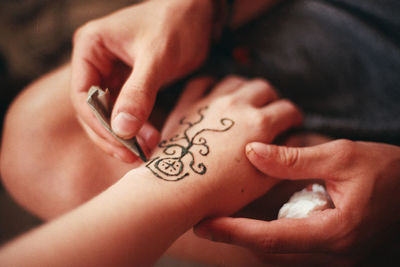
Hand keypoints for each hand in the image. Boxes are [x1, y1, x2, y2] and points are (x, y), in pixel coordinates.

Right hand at [70, 0, 213, 161]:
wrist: (200, 15)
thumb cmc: (177, 24)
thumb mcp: (157, 57)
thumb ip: (139, 92)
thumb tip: (122, 130)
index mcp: (91, 48)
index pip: (82, 94)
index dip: (99, 124)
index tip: (121, 143)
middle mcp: (96, 62)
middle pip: (92, 109)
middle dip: (112, 134)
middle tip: (133, 155)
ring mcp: (112, 74)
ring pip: (110, 114)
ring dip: (125, 135)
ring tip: (147, 149)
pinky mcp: (130, 84)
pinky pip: (126, 111)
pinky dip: (136, 127)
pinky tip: (150, 139)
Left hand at [149, 76, 302, 216]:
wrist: (176, 189)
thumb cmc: (219, 192)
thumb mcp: (261, 181)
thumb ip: (282, 158)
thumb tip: (294, 140)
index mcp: (259, 124)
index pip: (287, 109)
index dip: (293, 117)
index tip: (291, 123)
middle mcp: (237, 105)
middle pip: (264, 87)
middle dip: (272, 98)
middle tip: (270, 112)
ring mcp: (210, 101)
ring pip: (235, 81)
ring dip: (245, 89)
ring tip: (245, 102)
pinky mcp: (187, 104)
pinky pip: (201, 83)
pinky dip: (211, 84)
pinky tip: (214, 92)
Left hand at [194, 139, 399, 264]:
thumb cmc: (384, 169)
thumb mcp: (338, 156)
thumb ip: (292, 158)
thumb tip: (250, 151)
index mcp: (334, 231)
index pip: (273, 238)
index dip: (236, 232)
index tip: (205, 226)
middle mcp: (333, 253)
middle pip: (271, 252)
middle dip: (235, 238)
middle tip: (203, 224)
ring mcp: (334, 256)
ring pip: (279, 254)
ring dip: (249, 238)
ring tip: (219, 222)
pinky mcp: (333, 250)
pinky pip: (292, 248)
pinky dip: (267, 236)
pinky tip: (250, 221)